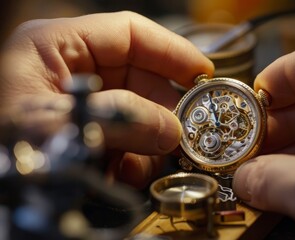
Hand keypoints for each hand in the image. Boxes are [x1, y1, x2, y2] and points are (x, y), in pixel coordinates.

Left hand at [0, 11, 213, 187]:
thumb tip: (173, 130)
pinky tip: (126, 172)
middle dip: (163, 108)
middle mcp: (74, 72)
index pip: (129, 33)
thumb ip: (121, 119)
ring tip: (142, 162)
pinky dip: (135, 158)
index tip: (203, 73)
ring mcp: (85, 105)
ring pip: (139, 112)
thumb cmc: (2, 148)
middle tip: (184, 133)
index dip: (171, 50)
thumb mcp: (58, 124)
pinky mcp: (91, 134)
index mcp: (57, 46)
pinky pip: (128, 139)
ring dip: (149, 140)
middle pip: (140, 76)